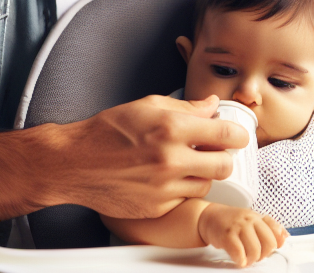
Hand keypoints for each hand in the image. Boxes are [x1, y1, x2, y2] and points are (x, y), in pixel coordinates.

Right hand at [63, 94, 248, 219]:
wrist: (74, 163)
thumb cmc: (107, 131)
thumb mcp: (147, 106)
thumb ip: (185, 107)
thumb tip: (212, 106)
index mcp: (171, 128)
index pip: (227, 134)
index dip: (239, 135)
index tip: (238, 136)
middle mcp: (171, 159)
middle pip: (224, 165)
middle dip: (224, 157)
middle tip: (214, 152)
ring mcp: (164, 187)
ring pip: (206, 184)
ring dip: (202, 174)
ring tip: (185, 164)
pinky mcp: (156, 207)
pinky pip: (184, 199)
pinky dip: (180, 190)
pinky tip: (165, 179)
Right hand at [198, 203, 287, 266]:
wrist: (209, 217)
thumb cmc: (232, 221)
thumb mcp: (252, 221)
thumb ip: (269, 228)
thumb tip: (285, 236)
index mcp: (258, 217)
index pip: (276, 232)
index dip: (275, 245)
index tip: (267, 249)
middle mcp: (250, 220)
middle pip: (269, 243)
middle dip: (264, 254)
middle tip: (256, 256)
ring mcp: (238, 226)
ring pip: (255, 250)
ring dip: (252, 259)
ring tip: (247, 259)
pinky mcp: (227, 235)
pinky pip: (239, 253)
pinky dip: (241, 260)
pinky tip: (239, 259)